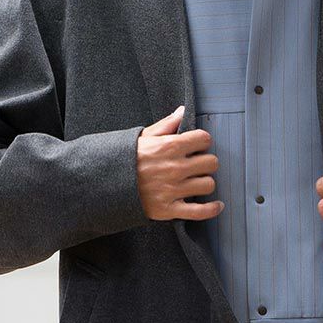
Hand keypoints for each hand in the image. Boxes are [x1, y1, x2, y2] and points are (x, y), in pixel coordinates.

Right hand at [136, 105, 223, 220]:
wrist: (106, 184)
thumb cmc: (126, 159)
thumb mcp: (143, 137)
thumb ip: (166, 124)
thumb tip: (182, 111)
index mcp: (169, 147)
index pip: (204, 140)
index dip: (202, 142)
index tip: (197, 146)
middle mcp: (174, 168)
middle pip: (211, 163)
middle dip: (206, 162)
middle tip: (198, 165)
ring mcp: (173, 190)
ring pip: (208, 184)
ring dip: (205, 182)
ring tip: (197, 181)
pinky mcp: (169, 209)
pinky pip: (199, 211)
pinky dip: (211, 209)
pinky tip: (217, 205)